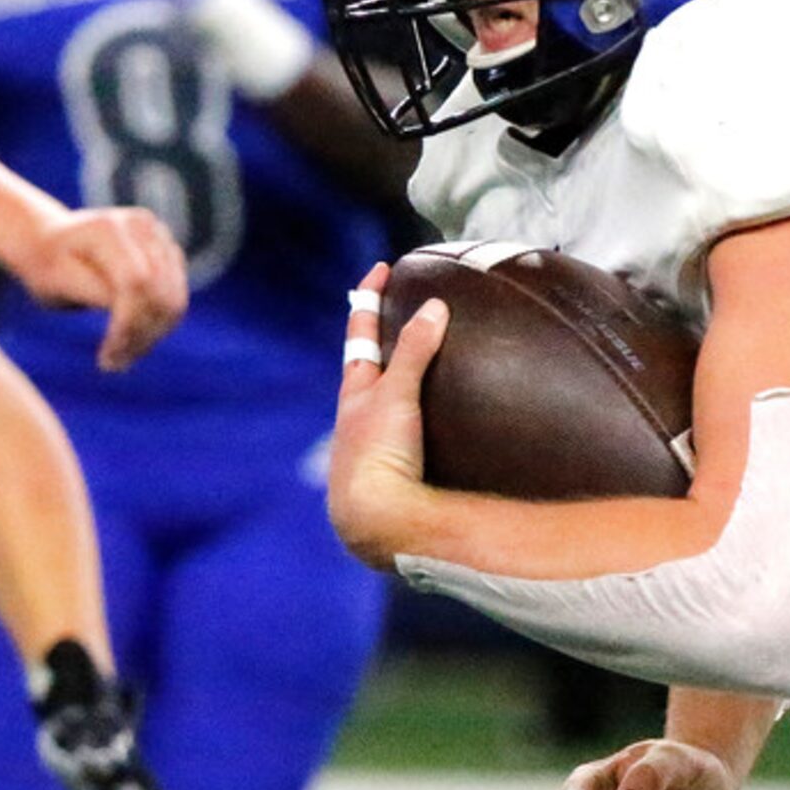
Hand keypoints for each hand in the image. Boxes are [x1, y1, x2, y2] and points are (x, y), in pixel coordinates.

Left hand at [8, 207, 189, 371]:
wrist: (49, 240)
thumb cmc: (47, 265)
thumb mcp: (57, 282)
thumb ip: (94, 292)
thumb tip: (129, 315)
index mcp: (109, 228)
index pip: (137, 283)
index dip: (128, 326)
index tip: (107, 358)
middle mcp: (142, 226)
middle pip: (161, 293)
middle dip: (141, 335)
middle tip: (114, 364)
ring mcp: (160, 236)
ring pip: (175, 299)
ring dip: (152, 336)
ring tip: (121, 357)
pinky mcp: (169, 251)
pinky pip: (176, 298)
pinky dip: (158, 326)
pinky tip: (131, 341)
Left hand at [327, 263, 444, 569]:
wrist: (374, 521)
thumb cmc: (377, 455)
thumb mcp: (396, 396)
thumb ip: (413, 352)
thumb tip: (434, 307)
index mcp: (355, 395)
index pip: (359, 335)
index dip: (368, 299)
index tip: (380, 268)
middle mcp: (357, 420)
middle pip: (365, 370)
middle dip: (378, 344)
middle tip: (398, 317)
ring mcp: (372, 449)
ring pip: (380, 407)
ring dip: (396, 386)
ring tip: (422, 374)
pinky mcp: (391, 476)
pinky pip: (402, 437)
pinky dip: (415, 422)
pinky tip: (434, 436)